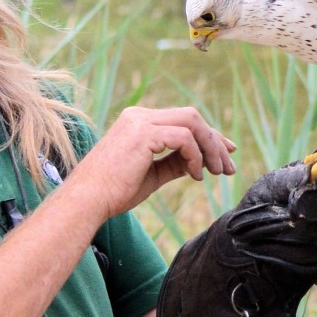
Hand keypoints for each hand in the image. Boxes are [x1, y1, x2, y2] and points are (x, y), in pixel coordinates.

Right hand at [69, 106, 235, 220]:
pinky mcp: (143, 133)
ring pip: (192, 121)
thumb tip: (198, 165)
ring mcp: (141, 121)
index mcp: (139, 122)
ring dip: (210, 147)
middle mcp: (140, 115)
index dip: (209, 136)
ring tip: (217, 173)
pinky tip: (196, 175)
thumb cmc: (113, 193)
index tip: (226, 155)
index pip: (183, 121)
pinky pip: (183, 137)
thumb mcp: (151, 176)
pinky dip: (195, 155)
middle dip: (215, 140)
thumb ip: (174, 165)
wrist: (88, 201)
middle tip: (229, 167)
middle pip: (192, 116)